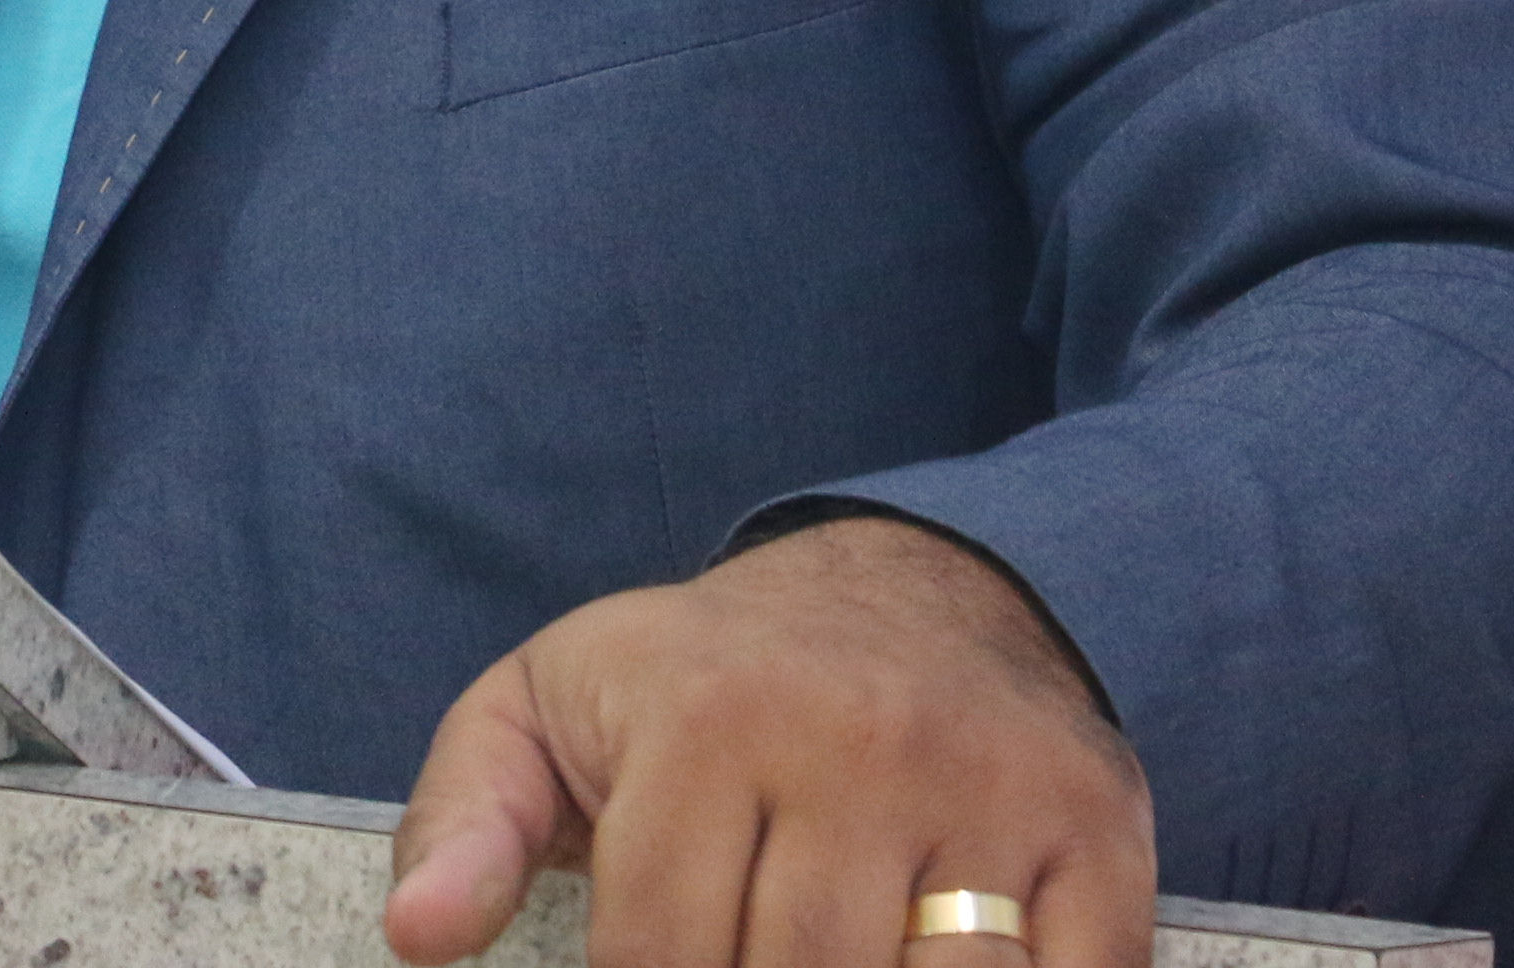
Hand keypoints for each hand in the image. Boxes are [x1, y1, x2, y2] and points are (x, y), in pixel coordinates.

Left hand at [381, 513, 1151, 967]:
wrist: (918, 584)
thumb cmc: (707, 678)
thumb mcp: (551, 707)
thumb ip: (464, 818)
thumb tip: (418, 937)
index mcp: (706, 715)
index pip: (660, 958)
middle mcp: (854, 740)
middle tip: (750, 962)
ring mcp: (986, 786)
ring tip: (828, 957)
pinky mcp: (1095, 826)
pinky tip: (937, 962)